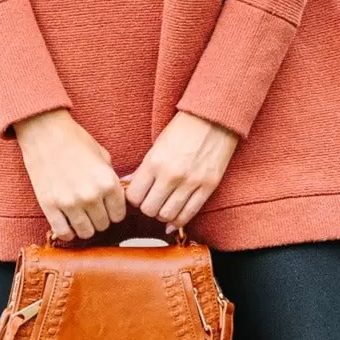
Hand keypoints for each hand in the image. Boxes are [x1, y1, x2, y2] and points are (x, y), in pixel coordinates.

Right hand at [13, 108, 126, 241]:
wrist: (45, 131)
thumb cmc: (74, 140)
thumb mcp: (102, 155)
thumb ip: (111, 178)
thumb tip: (117, 197)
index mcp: (107, 181)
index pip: (119, 215)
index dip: (114, 210)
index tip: (107, 206)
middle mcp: (91, 195)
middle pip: (103, 225)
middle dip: (100, 218)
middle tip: (92, 208)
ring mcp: (69, 203)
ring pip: (85, 233)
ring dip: (85, 226)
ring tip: (80, 215)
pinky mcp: (50, 206)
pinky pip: (64, 233)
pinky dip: (67, 231)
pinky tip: (67, 221)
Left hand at [124, 111, 239, 230]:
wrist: (212, 118)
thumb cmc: (182, 130)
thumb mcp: (157, 146)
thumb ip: (143, 169)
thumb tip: (127, 186)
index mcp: (154, 162)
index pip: (134, 197)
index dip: (134, 199)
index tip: (139, 196)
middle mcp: (171, 175)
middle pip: (149, 210)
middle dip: (148, 209)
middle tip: (152, 202)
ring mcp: (190, 182)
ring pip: (168, 216)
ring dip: (163, 215)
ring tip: (164, 207)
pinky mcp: (208, 187)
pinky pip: (189, 214)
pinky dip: (179, 221)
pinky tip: (175, 218)